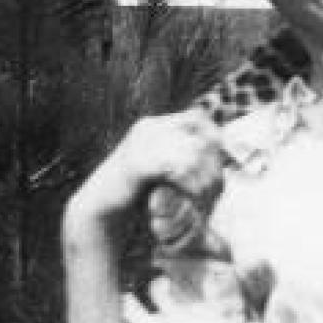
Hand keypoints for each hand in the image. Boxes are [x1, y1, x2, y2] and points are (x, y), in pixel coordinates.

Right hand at [68, 110, 224, 229]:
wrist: (100, 206)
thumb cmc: (134, 189)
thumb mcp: (161, 166)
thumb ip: (181, 154)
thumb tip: (216, 146)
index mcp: (154, 125)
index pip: (197, 117)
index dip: (215, 136)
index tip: (221, 162)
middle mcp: (148, 129)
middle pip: (198, 137)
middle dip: (213, 164)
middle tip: (217, 188)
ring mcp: (141, 144)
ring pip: (190, 154)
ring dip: (204, 178)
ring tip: (207, 197)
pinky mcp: (136, 163)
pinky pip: (174, 168)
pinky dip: (188, 183)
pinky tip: (193, 197)